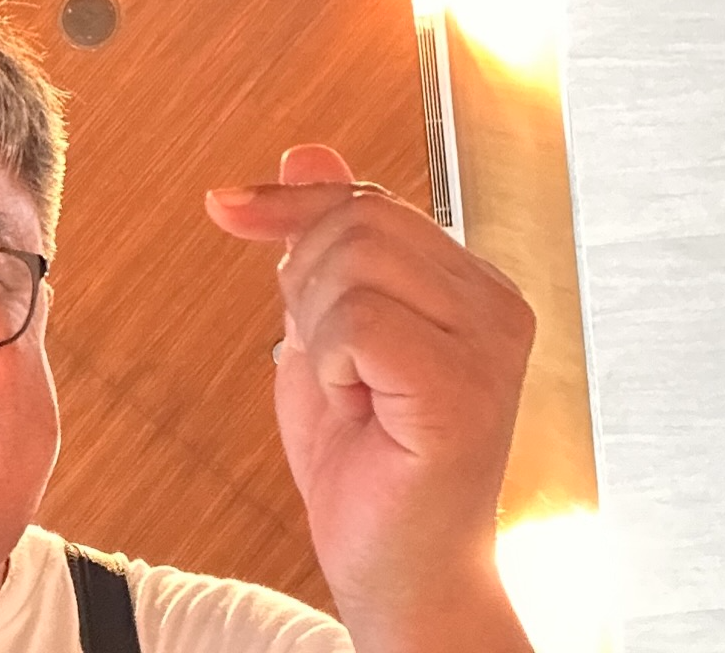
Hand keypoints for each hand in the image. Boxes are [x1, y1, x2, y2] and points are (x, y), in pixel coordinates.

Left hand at [207, 145, 535, 652]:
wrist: (396, 571)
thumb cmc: (366, 467)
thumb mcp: (324, 332)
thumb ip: (323, 245)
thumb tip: (304, 153)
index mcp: (471, 285)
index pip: (369, 199)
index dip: (291, 205)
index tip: (227, 208)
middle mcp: (496, 304)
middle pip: (359, 217)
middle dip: (304, 281)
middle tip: (327, 361)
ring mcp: (491, 344)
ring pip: (352, 264)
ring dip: (317, 331)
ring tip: (351, 392)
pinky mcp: (466, 388)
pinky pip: (357, 325)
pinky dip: (330, 366)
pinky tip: (360, 410)